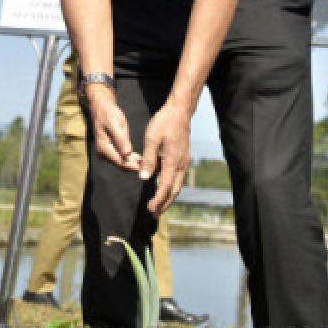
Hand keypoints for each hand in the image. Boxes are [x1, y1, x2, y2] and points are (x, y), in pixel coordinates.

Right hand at [87, 90, 140, 172]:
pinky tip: (140, 157)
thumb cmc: (109, 115)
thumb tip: (127, 154)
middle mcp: (103, 154)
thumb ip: (121, 140)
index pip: (120, 162)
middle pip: (121, 165)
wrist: (102, 109)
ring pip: (122, 163)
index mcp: (104, 148)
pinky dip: (131, 159)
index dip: (133, 166)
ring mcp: (106, 154)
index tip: (146, 165)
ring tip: (148, 161)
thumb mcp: (115, 124)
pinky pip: (122, 159)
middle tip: (151, 164)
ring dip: (134, 163)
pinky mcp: (110, 151)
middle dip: (135, 166)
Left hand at [142, 101, 191, 216]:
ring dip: (168, 197)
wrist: (179, 112)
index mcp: (173, 161)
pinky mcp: (183, 159)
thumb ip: (148, 160)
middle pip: (174, 190)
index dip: (158, 200)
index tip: (150, 209)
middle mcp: (181, 165)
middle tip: (154, 215)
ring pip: (177, 185)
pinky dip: (170, 186)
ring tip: (158, 206)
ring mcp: (184, 162)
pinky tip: (162, 189)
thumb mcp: (151, 140)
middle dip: (164, 204)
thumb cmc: (163, 123)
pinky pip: (177, 177)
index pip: (166, 187)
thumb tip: (144, 178)